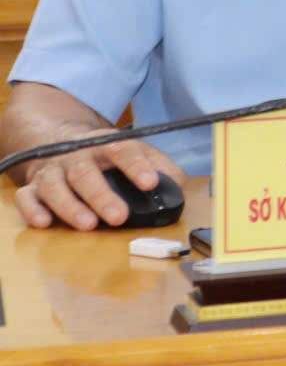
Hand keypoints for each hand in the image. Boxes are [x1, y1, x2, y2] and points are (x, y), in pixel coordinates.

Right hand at [12, 139, 184, 230]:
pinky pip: (26, 197)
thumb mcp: (136, 151)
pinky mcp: (32, 187)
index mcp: (105, 145)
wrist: (58, 140)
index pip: (122, 150)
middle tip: (119, 216)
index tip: (150, 183)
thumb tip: (179, 186)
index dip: (136, 166)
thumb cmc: (106, 154)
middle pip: (86, 173)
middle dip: (102, 195)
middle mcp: (76, 157)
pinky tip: (43, 223)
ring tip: (88, 225)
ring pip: (56, 186)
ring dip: (71, 207)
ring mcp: (52, 171)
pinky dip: (32, 210)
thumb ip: (160, 166)